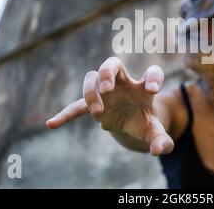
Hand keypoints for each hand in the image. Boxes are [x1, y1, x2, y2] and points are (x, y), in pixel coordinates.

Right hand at [46, 56, 173, 155]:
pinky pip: (77, 106)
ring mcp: (106, 93)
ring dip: (91, 93)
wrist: (131, 121)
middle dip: (107, 72)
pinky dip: (66, 114)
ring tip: (98, 113)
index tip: (152, 90)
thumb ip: (162, 140)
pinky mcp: (94, 106)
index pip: (152, 73)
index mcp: (143, 88)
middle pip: (113, 63)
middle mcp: (123, 84)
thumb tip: (159, 150)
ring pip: (92, 79)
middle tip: (107, 88)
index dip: (153, 77)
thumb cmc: (145, 121)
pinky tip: (52, 124)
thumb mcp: (155, 132)